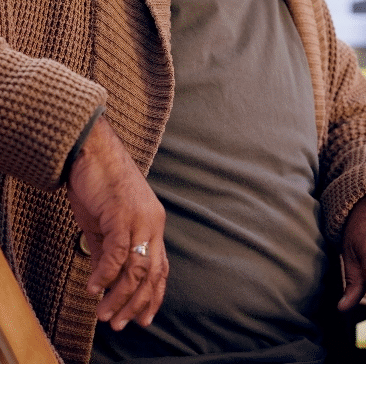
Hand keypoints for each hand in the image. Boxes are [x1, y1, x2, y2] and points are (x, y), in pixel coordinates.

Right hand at [66, 114, 167, 330]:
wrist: (93, 152)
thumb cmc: (99, 185)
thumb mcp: (105, 223)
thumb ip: (109, 250)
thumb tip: (106, 281)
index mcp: (153, 224)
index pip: (160, 267)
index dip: (153, 295)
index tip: (143, 319)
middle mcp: (153, 223)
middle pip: (152, 273)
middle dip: (137, 304)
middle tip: (120, 325)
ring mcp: (140, 218)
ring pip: (137, 268)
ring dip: (119, 297)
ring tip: (104, 315)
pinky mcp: (122, 214)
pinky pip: (117, 253)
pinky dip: (104, 275)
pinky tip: (92, 289)